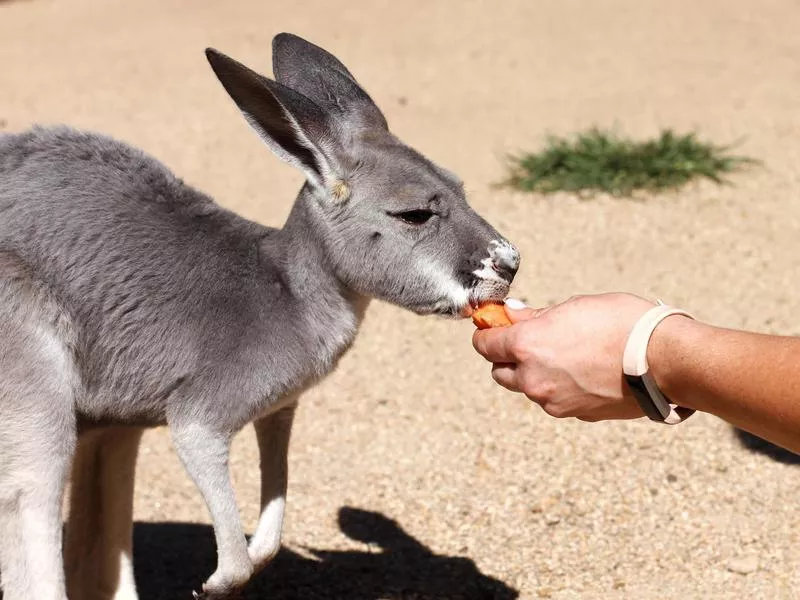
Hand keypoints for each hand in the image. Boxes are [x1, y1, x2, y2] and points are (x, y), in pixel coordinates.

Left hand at [472, 293, 656, 420]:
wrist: (664, 360)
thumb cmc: (622, 324)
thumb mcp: (574, 307)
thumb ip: (536, 316)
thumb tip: (511, 315)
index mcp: (526, 346)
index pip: (484, 345)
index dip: (488, 333)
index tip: (494, 326)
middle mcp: (532, 379)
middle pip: (499, 372)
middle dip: (507, 358)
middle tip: (529, 341)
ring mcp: (553, 401)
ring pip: (527, 388)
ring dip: (534, 374)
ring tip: (565, 355)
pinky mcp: (575, 414)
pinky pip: (555, 400)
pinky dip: (559, 388)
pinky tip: (583, 372)